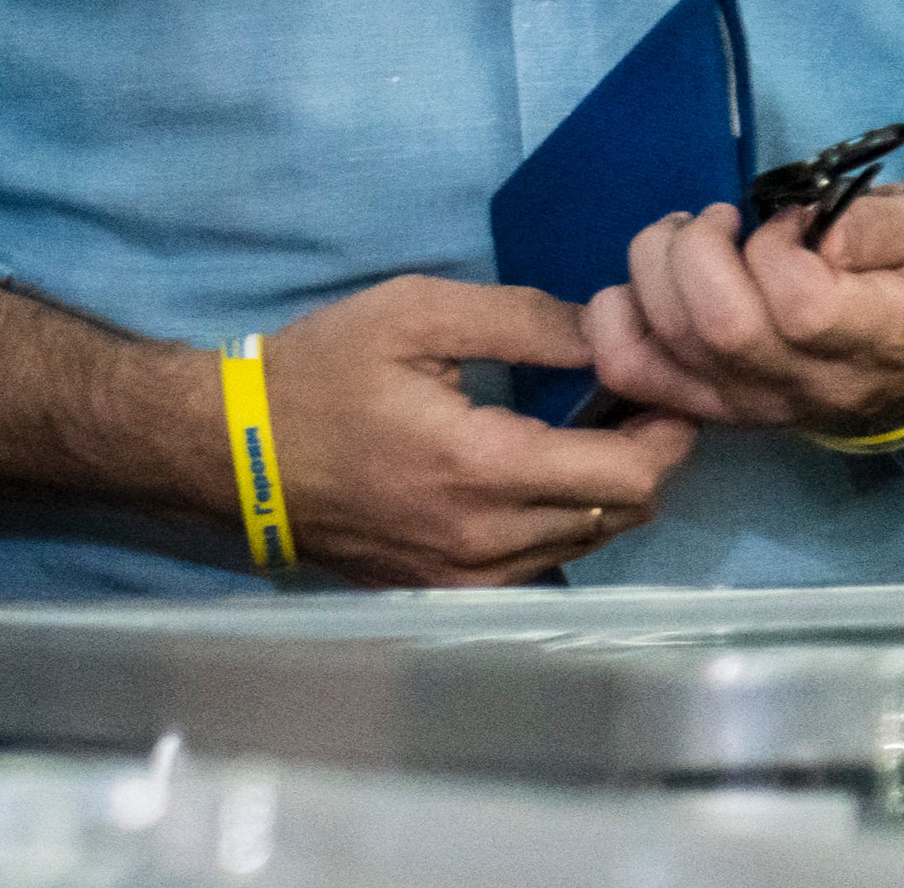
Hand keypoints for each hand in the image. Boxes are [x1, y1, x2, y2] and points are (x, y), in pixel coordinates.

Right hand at [264, 275, 695, 587]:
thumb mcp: (412, 311)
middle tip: (632, 402)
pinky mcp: (448, 592)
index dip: (667, 434)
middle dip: (645, 458)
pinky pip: (541, 563)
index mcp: (481, 468)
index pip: (626, 476)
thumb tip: (605, 331)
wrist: (234, 454)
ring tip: (586, 432)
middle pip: (620, 515)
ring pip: (586, 544)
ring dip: (604, 491)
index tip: (668, 389)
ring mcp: (467, 578)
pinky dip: (560, 521)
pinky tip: (536, 474)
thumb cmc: (319, 371)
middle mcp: (486, 541)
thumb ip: (519, 319)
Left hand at [585, 186, 903, 435]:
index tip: (788, 224)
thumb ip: (888, 222)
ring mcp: (747, 401)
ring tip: (688, 236)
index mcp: (874, 338)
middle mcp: (804, 384)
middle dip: (699, 247)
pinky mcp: (704, 401)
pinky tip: (651, 281)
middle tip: (720, 221)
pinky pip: (630, 368)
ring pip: (668, 340)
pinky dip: (616, 314)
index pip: (801, 307)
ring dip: (655, 264)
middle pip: (720, 327)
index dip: (778, 248)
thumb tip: (823, 231)